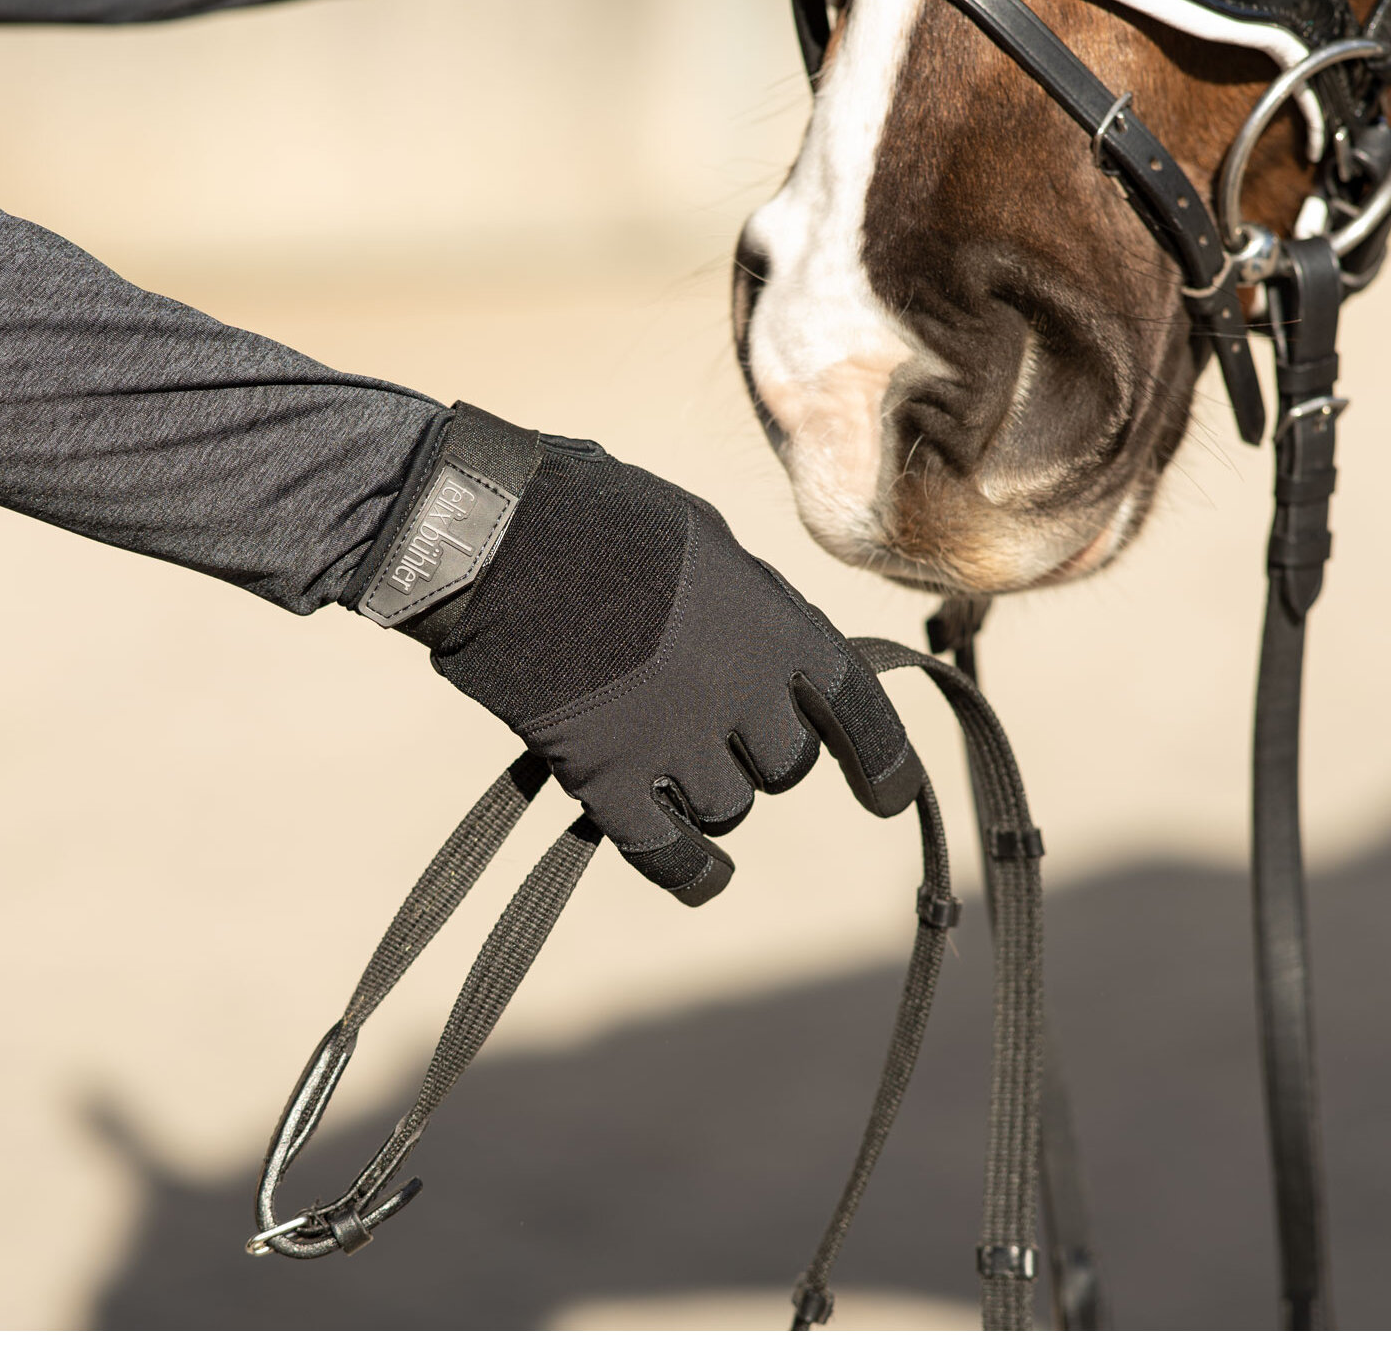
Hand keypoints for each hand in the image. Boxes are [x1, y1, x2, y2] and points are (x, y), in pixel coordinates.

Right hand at [349, 404, 920, 903]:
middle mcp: (741, 691)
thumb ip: (748, 603)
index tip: (889, 797)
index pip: (855, 708)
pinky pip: (667, 852)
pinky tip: (700, 876)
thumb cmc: (597, 514)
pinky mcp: (609, 776)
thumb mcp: (702, 539)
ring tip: (672, 762)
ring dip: (711, 796)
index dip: (881, 759)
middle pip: (786, 765)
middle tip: (714, 726)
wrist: (501, 540)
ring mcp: (676, 740)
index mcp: (774, 623)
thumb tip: (767, 646)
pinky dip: (687, 870)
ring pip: (729, 808)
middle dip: (762, 754)